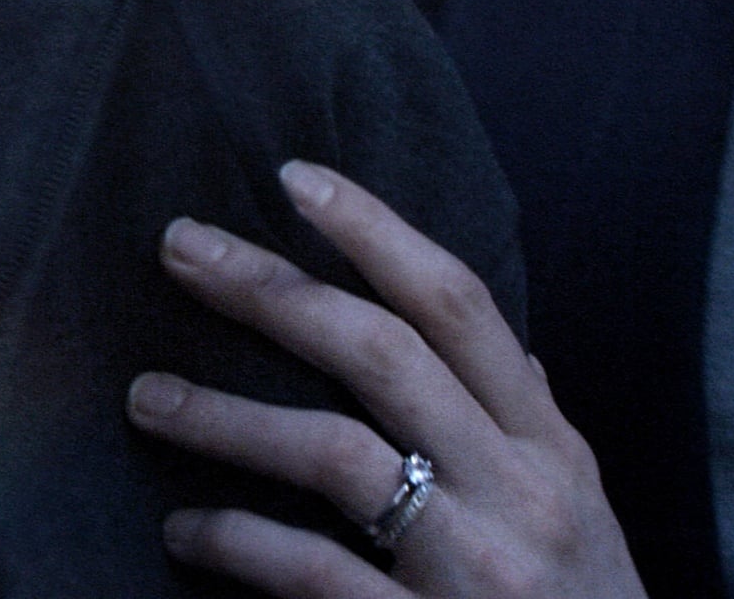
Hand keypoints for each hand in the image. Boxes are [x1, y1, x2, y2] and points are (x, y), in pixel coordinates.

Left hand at [124, 161, 643, 597]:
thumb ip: (538, 429)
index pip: (460, 308)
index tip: (295, 176)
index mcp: (550, 448)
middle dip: (273, 289)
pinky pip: (315, 573)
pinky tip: (186, 529)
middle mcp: (519, 493)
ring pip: (337, 454)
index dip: (378, 232)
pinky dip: (239, 542)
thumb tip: (516, 351)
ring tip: (146, 397)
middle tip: (179, 247)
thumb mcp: (586, 513)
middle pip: (381, 355)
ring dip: (226, 416)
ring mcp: (474, 569)